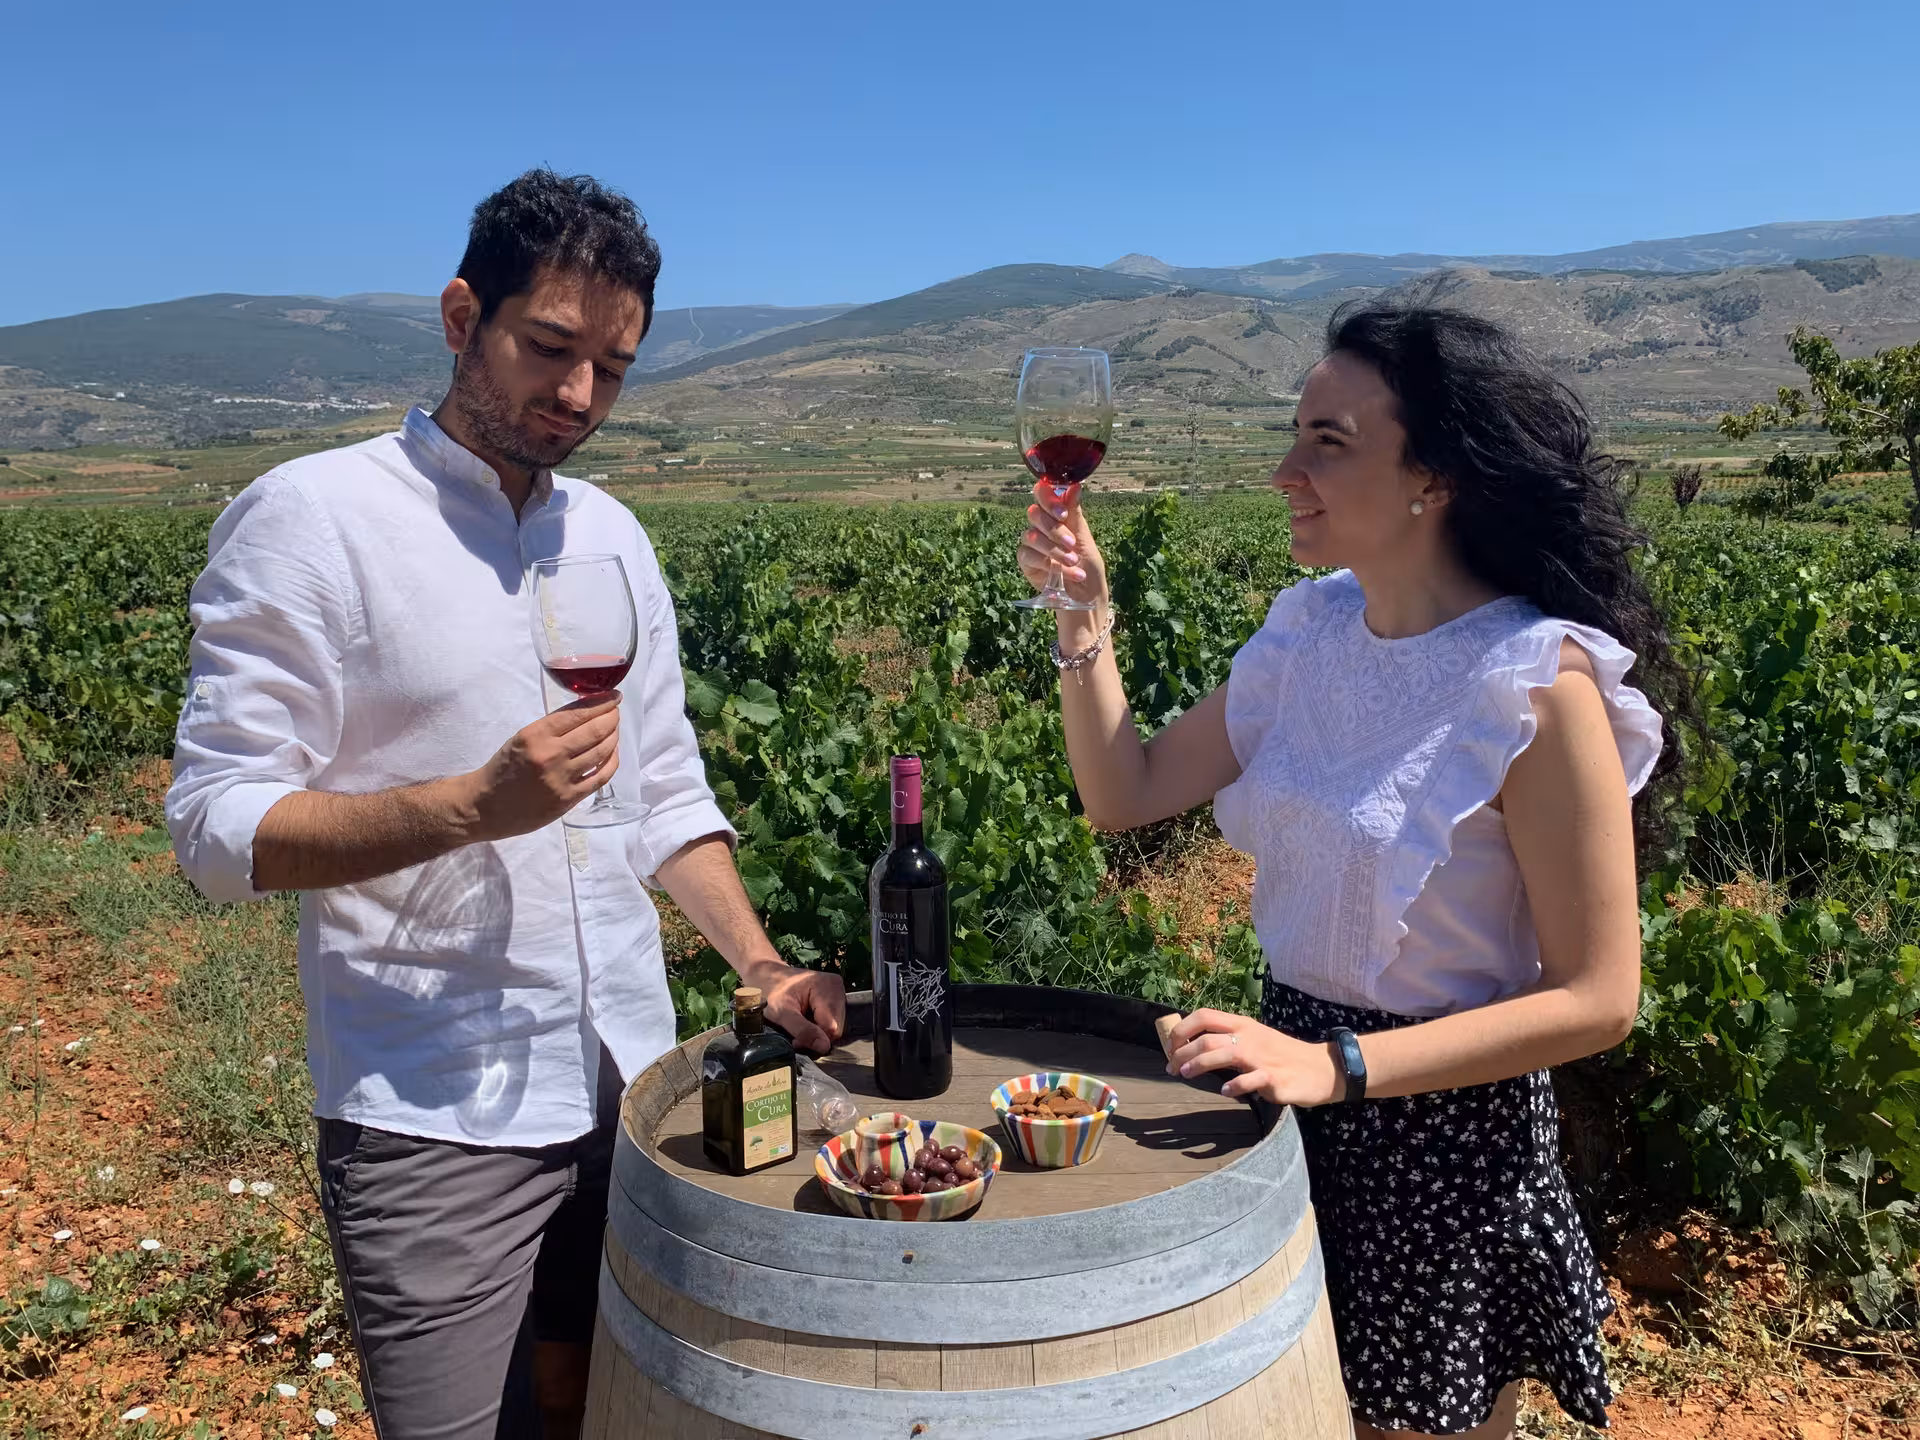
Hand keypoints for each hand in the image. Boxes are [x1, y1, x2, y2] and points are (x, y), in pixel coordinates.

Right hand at [460, 694, 622, 841]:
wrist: (486, 806)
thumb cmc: (504, 769)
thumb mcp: (522, 738)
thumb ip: (552, 728)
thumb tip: (586, 712)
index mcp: (536, 735)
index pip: (578, 713)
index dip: (602, 702)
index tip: (613, 697)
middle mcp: (550, 755)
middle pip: (595, 730)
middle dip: (612, 717)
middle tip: (615, 712)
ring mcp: (562, 778)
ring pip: (601, 752)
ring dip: (613, 737)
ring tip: (614, 730)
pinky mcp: (568, 799)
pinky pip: (601, 777)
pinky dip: (611, 762)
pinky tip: (612, 754)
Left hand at [739, 957, 845, 1053]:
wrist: (768, 978)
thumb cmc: (770, 992)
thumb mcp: (781, 1012)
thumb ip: (803, 1030)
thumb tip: (825, 1047)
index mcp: (828, 986)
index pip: (832, 1028)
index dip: (814, 1038)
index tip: (795, 1038)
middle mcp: (838, 987)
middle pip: (836, 1028)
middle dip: (816, 1034)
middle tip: (795, 1028)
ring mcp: (838, 992)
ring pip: (834, 1027)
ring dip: (817, 1030)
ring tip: (800, 1021)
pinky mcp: (835, 998)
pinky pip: (832, 1022)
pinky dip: (818, 1025)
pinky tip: (807, 1017)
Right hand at [1017, 481, 1109, 608]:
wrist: (1086, 597)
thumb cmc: (1088, 567)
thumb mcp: (1085, 538)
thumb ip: (1075, 513)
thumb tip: (1074, 486)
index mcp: (1057, 515)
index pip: (1043, 495)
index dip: (1048, 499)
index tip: (1062, 512)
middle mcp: (1041, 526)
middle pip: (1034, 513)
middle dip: (1055, 528)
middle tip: (1072, 542)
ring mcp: (1032, 544)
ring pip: (1031, 535)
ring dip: (1054, 549)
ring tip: (1073, 561)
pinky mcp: (1026, 562)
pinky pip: (1028, 554)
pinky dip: (1046, 563)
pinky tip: (1062, 572)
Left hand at [1166, 1008, 1344, 1106]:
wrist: (1321, 1068)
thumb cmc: (1282, 1055)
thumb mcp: (1254, 1038)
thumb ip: (1228, 1040)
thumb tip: (1192, 1048)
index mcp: (1242, 1024)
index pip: (1204, 1016)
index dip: (1181, 1030)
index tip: (1171, 1047)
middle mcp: (1249, 1037)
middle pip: (1206, 1039)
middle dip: (1182, 1053)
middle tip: (1171, 1069)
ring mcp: (1262, 1057)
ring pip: (1222, 1054)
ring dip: (1197, 1065)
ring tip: (1184, 1075)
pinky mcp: (1274, 1078)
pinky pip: (1250, 1080)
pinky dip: (1234, 1086)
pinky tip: (1225, 1091)